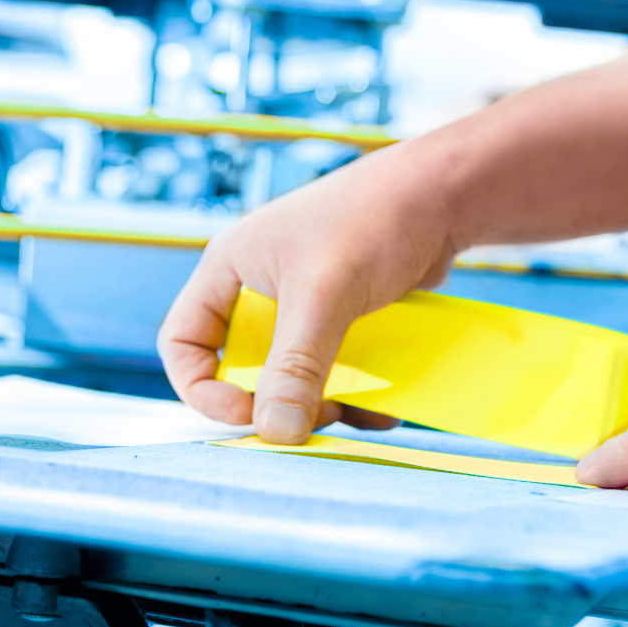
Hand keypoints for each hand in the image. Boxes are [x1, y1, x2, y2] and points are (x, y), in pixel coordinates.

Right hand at [156, 147, 457, 442]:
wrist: (443, 195)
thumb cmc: (373, 220)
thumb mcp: (325, 296)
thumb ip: (296, 366)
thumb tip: (275, 431)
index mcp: (230, 268)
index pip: (183, 342)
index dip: (203, 387)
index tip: (247, 414)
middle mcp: (259, 284)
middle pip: (242, 365)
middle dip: (273, 401)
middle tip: (312, 416)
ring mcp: (304, 300)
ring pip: (292, 372)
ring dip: (319, 402)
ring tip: (352, 412)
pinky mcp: (344, 312)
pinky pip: (334, 365)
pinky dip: (354, 391)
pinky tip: (382, 405)